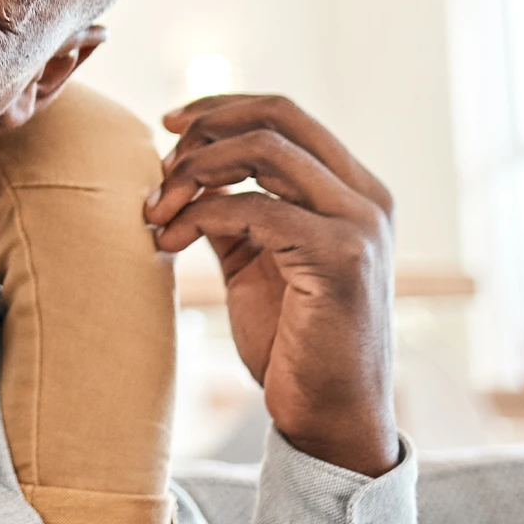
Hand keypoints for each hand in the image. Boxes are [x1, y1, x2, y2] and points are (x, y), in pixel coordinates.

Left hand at [146, 95, 399, 477]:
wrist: (327, 416)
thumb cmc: (291, 342)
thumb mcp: (255, 259)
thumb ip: (231, 208)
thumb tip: (182, 164)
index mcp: (352, 190)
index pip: (285, 113)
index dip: (220, 107)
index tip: (168, 124)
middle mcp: (366, 197)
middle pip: (275, 117)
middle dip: (204, 130)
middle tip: (158, 166)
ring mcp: (360, 224)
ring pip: (263, 151)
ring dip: (194, 170)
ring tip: (158, 209)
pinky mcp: (341, 258)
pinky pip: (253, 209)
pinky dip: (199, 215)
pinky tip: (168, 242)